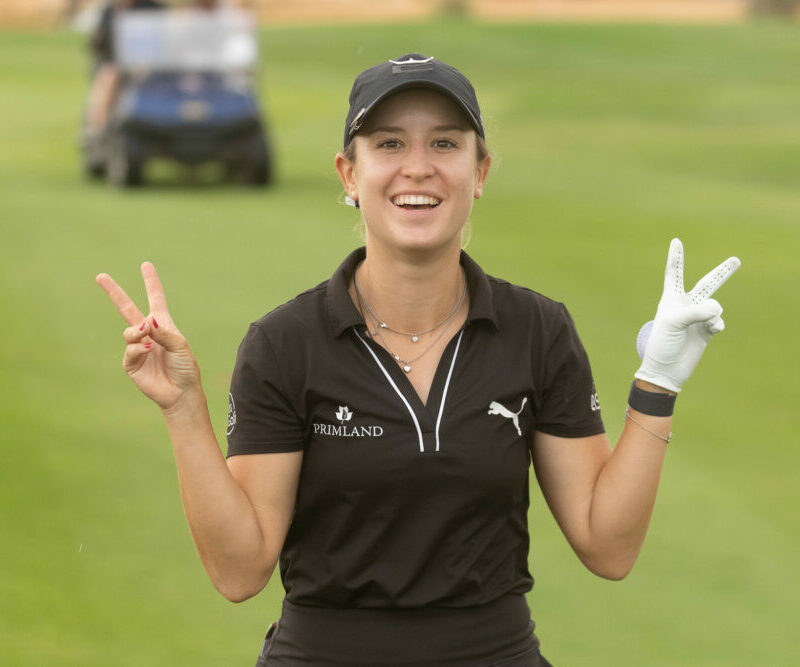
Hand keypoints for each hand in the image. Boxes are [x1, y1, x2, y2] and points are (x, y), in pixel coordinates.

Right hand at [96, 262, 201, 411]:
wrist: (181, 392)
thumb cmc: (185, 367)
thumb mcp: (180, 345)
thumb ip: (164, 332)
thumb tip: (147, 321)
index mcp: (163, 325)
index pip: (155, 299)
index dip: (151, 282)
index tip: (146, 265)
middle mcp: (148, 333)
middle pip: (127, 309)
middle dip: (114, 293)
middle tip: (100, 276)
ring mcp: (137, 347)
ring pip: (129, 331)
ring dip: (137, 332)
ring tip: (147, 337)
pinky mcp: (131, 363)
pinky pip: (130, 351)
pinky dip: (138, 349)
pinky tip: (147, 350)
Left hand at [635, 238, 740, 392]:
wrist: (666, 369)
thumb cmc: (663, 342)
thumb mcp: (674, 322)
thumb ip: (696, 311)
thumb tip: (718, 309)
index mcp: (671, 298)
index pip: (674, 273)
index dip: (676, 258)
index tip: (676, 241)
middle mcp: (686, 305)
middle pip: (707, 284)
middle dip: (723, 273)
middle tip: (736, 260)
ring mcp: (698, 317)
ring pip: (715, 306)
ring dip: (711, 313)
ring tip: (703, 323)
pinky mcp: (707, 330)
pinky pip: (719, 321)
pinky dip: (718, 323)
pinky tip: (713, 329)